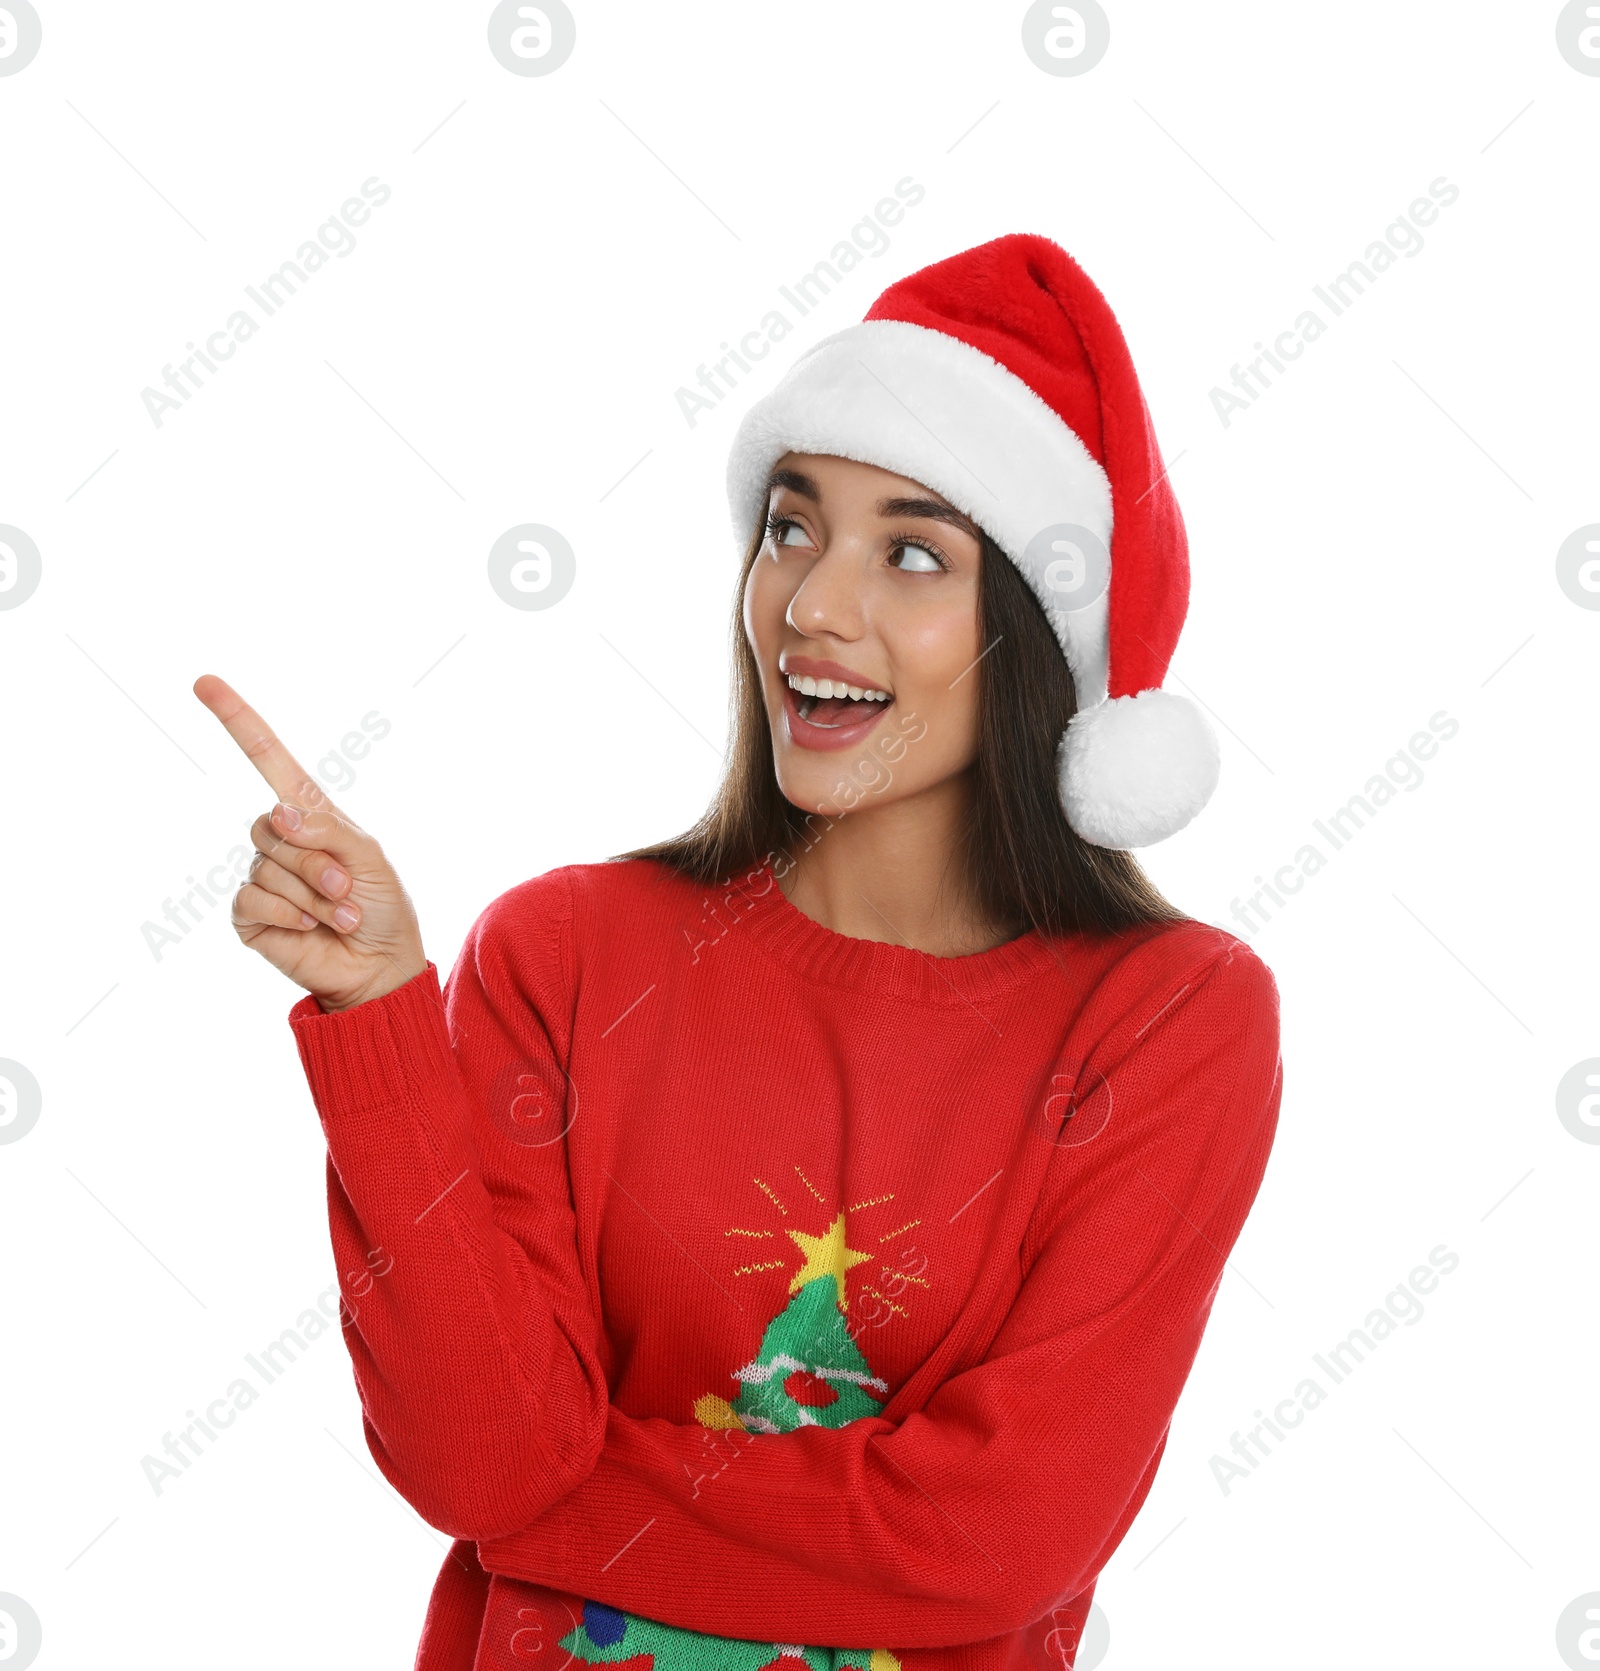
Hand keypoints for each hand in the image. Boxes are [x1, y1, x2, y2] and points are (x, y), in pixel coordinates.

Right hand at [193, 674, 427, 1011]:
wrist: (379, 965)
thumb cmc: (381, 905)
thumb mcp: (368, 856)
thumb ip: (326, 829)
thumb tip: (278, 814)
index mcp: (310, 813)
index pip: (267, 757)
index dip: (237, 719)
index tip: (204, 682)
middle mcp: (280, 838)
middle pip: (274, 826)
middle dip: (317, 861)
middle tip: (346, 889)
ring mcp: (262, 875)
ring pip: (269, 867)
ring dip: (313, 895)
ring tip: (338, 914)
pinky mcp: (249, 914)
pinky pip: (254, 900)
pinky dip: (290, 915)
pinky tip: (311, 928)